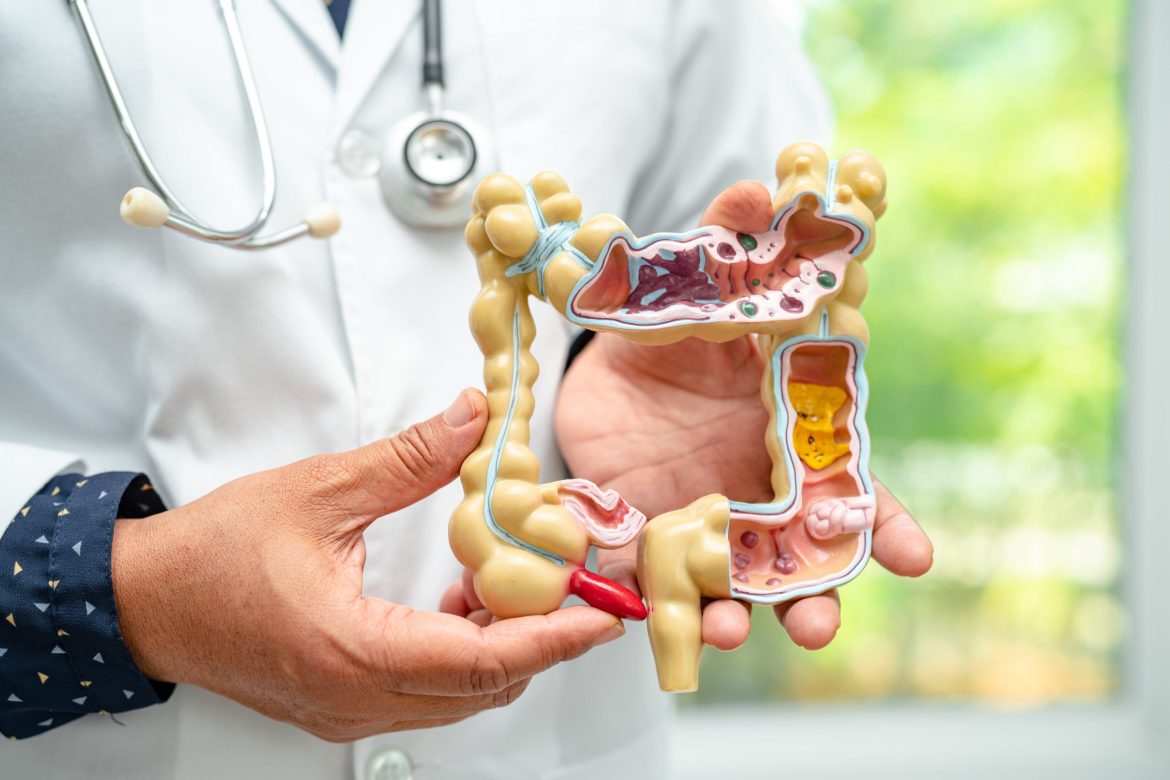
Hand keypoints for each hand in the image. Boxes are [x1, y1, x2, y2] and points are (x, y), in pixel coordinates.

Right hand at [112, 390, 623, 741]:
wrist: (144, 600)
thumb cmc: (212, 553)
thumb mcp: (319, 491)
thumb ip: (407, 459)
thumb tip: (473, 421)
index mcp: (354, 651)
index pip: (483, 661)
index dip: (553, 639)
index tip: (601, 617)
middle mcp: (356, 696)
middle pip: (482, 685)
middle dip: (538, 635)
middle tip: (568, 581)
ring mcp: (347, 709)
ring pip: (457, 695)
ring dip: (499, 643)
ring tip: (511, 579)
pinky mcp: (339, 703)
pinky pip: (425, 691)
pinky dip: (459, 652)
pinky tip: (457, 599)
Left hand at [557, 180, 932, 651]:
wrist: (608, 375)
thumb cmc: (673, 333)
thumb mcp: (691, 292)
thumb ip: (726, 247)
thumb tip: (758, 185)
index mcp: (795, 431)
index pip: (851, 480)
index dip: (883, 520)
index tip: (914, 557)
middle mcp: (767, 486)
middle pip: (808, 552)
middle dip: (822, 591)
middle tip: (821, 624)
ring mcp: (718, 520)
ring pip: (746, 583)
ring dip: (745, 617)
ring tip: (731, 635)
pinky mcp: (664, 542)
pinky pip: (674, 587)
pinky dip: (672, 609)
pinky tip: (665, 622)